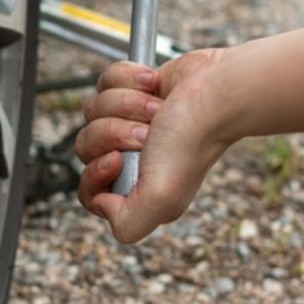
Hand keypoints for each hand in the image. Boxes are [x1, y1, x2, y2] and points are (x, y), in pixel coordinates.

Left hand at [75, 49, 237, 242]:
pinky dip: (129, 79)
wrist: (217, 89)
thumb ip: (128, 225)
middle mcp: (136, 159)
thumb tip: (103, 205)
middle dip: (114, 131)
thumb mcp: (160, 199)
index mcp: (140, 190)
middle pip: (86, 146)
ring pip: (94, 110)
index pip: (90, 192)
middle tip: (148, 132)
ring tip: (157, 108)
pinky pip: (107, 82)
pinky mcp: (135, 91)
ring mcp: (132, 122)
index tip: (117, 158)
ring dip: (126, 103)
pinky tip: (154, 85)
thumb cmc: (192, 139)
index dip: (96, 172)